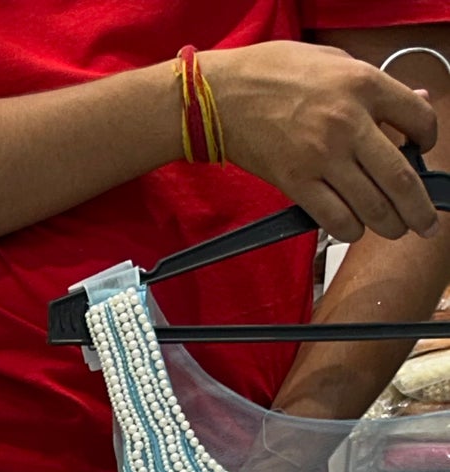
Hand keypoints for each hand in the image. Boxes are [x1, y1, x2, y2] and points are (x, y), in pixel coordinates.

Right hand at [205, 42, 439, 241]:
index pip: (419, 119)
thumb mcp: (335, 62)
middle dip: (419, 209)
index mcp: (363, 84)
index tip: (424, 151)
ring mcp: (322, 157)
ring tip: (394, 228)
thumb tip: (415, 104)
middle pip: (401, 178)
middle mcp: (348, 123)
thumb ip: (377, 85)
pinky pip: (335, 219)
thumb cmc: (273, 73)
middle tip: (425, 221)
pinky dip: (351, 229)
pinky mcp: (296, 183)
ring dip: (389, 224)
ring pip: (372, 206)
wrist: (222, 96)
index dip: (429, 139)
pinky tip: (354, 226)